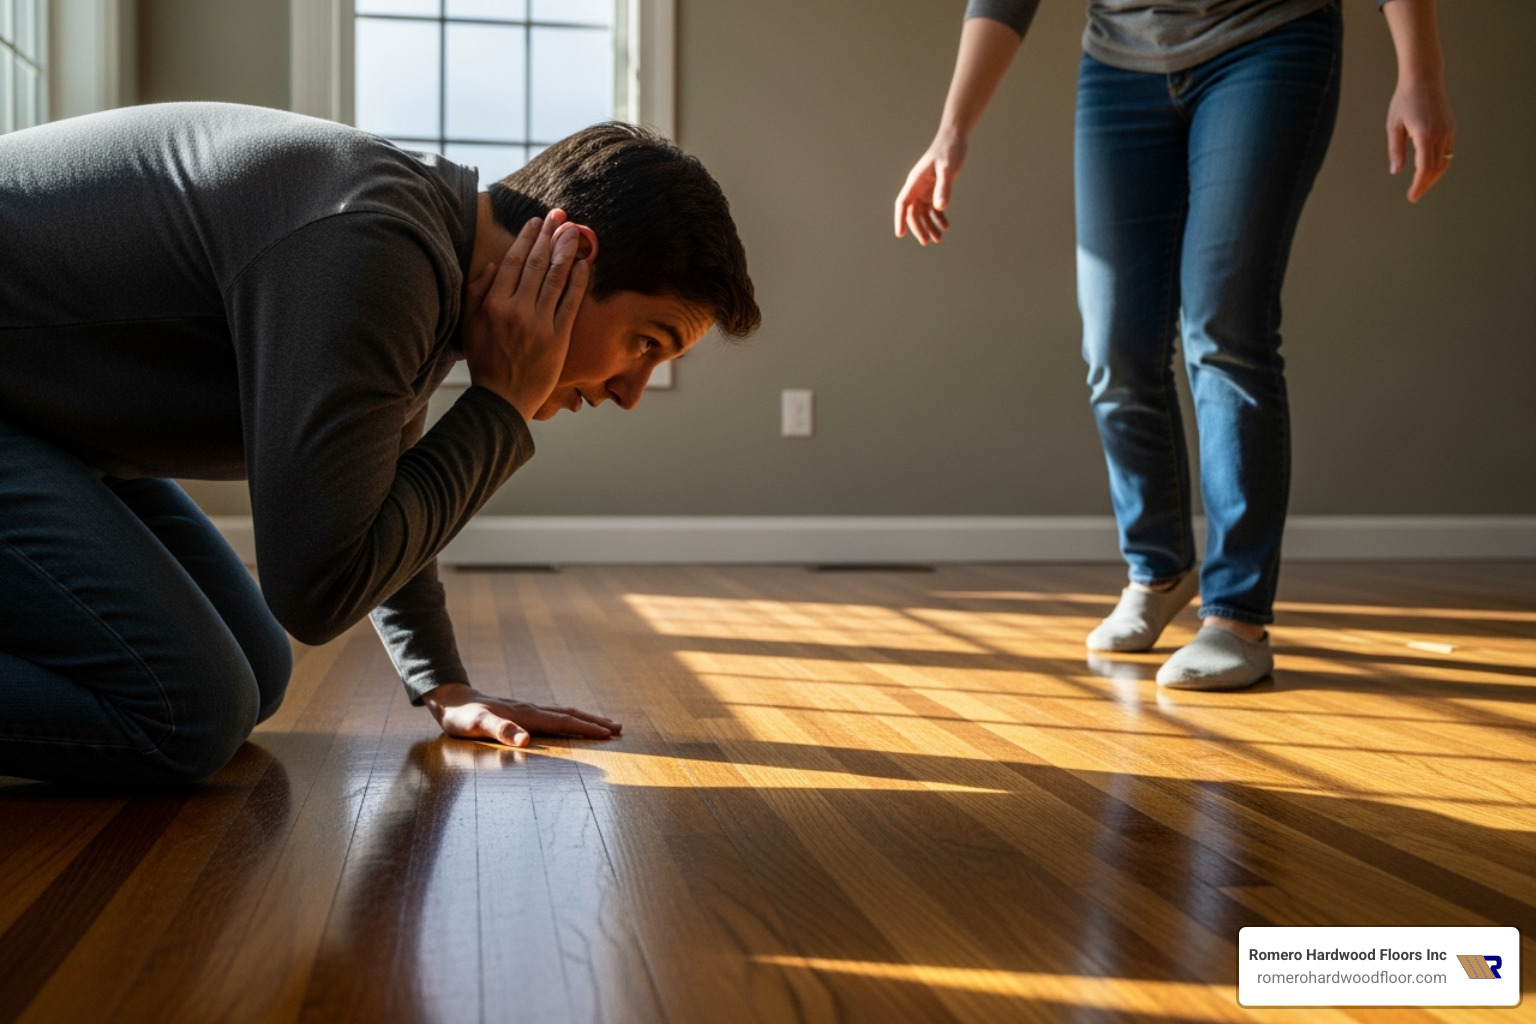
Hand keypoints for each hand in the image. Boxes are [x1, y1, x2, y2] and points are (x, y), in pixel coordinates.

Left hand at [422, 682, 621, 746]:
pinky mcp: (521, 713)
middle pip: (570, 714)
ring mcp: (527, 710)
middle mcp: (532, 710)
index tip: (609, 734)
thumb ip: (501, 731)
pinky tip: (570, 723)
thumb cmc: (462, 717)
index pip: (564, 722)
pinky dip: (570, 719)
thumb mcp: (477, 725)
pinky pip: (553, 715)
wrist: (451, 701)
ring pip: (564, 713)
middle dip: (595, 722)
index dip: (587, 728)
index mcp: (527, 715)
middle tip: (619, 728)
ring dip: (585, 719)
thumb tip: (527, 740)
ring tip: (603, 724)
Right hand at [461, 209, 591, 420]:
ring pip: (556, 278)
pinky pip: (571, 303)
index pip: (514, 261)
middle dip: (550, 235)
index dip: (527, 238)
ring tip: (575, 231)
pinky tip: (584, 263)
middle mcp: (516, 309)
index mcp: (493, 303)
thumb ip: (475, 292)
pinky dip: (578, 281)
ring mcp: (539, 324)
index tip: (537, 222)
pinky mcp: (558, 338)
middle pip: (537, 264)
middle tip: (560, 215)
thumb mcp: (468, 325)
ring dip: (567, 251)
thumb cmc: (485, 361)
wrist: (502, 399)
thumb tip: (493, 264)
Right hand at [894, 130, 966, 245]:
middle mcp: (917, 187)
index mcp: (915, 181)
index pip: (902, 203)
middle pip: (913, 212)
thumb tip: (940, 208)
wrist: (955, 140)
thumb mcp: (947, 170)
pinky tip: (946, 226)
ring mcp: (926, 189)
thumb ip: (944, 188)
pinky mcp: (935, 190)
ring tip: (938, 239)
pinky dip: (938, 218)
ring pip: (923, 213)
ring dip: (929, 226)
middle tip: (926, 241)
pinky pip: (933, 208)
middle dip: (918, 228)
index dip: (899, 219)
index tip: (900, 234)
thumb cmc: (949, 151)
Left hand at [1387, 74, 1455, 202]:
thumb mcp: (1393, 126)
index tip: (1412, 196)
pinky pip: (1447, 151)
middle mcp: (1441, 134)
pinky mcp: (1451, 128)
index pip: (1425, 168)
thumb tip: (1396, 172)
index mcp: (1425, 135)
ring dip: (1433, 176)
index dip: (1419, 185)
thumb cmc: (1404, 100)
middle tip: (1414, 195)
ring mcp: (1449, 131)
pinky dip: (1439, 164)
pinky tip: (1429, 170)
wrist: (1423, 79)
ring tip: (1421, 186)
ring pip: (1445, 161)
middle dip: (1425, 184)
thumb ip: (1396, 150)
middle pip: (1436, 168)